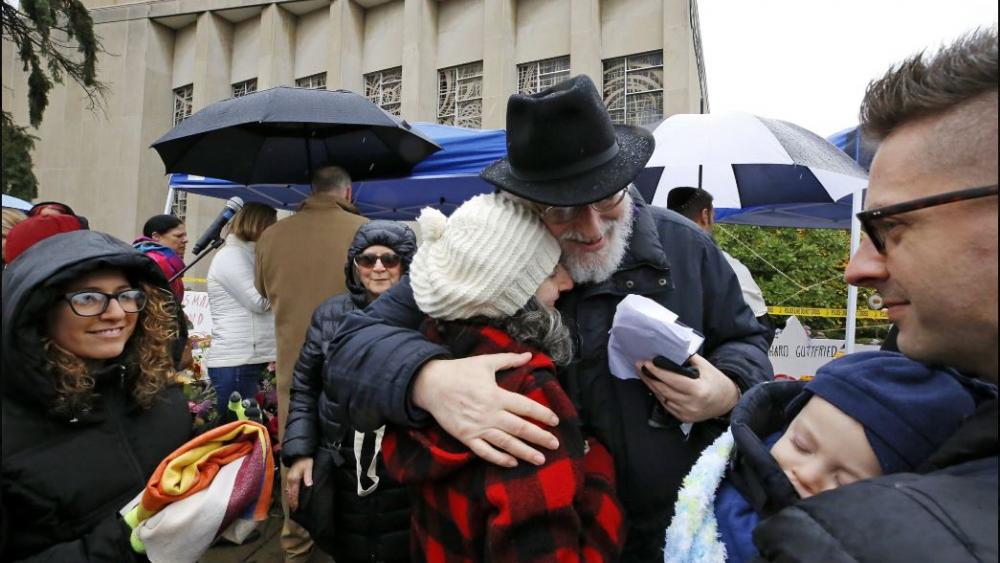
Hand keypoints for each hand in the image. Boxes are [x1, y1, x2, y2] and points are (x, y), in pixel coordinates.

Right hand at [286, 457, 313, 510]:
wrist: (299, 453)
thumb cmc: (305, 460)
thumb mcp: (308, 467)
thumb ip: (308, 476)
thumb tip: (308, 486)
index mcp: (294, 479)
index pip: (294, 493)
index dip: (295, 501)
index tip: (296, 508)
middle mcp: (289, 480)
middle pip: (289, 493)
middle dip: (291, 502)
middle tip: (293, 510)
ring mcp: (288, 478)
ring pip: (288, 491)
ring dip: (289, 498)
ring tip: (291, 505)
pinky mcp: (289, 476)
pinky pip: (287, 487)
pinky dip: (288, 493)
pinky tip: (290, 495)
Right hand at [412, 353, 560, 467]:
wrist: (430, 384)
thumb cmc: (459, 371)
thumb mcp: (485, 362)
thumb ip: (509, 360)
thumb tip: (529, 356)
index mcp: (496, 394)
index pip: (525, 407)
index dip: (542, 414)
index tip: (555, 421)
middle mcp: (489, 413)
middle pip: (520, 428)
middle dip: (539, 437)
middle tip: (555, 444)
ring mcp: (477, 427)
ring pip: (506, 443)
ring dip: (524, 452)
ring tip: (540, 459)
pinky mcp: (466, 436)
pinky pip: (485, 451)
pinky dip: (499, 458)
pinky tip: (512, 462)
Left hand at [637, 354, 739, 422]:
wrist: (727, 402)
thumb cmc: (716, 381)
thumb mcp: (706, 366)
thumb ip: (688, 359)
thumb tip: (669, 351)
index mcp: (698, 390)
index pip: (672, 380)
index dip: (658, 371)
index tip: (646, 363)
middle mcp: (691, 404)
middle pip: (663, 389)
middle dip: (649, 376)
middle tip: (639, 365)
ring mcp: (686, 413)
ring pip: (662, 397)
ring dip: (651, 385)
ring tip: (643, 373)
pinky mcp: (683, 418)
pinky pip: (666, 405)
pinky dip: (659, 394)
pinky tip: (653, 385)